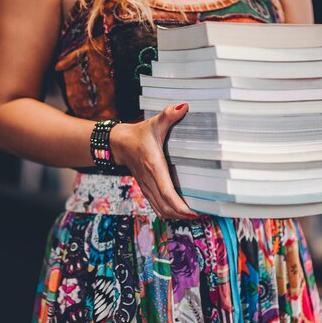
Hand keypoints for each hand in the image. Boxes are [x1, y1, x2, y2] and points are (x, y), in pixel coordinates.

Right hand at [110, 103, 198, 219]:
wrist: (119, 143)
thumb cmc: (140, 134)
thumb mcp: (155, 122)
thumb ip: (169, 115)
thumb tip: (183, 106)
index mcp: (154, 166)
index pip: (167, 192)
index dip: (180, 206)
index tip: (194, 212)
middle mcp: (150, 181)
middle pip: (166, 207)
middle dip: (183, 215)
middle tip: (203, 214)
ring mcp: (147, 187)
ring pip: (162, 209)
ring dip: (177, 216)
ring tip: (195, 215)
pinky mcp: (147, 190)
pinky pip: (158, 207)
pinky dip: (169, 213)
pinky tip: (181, 214)